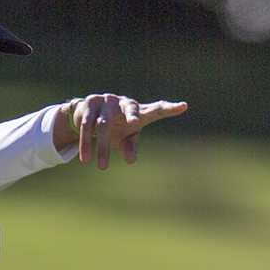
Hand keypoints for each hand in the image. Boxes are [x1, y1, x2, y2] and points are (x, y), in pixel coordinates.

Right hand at [56, 94, 188, 168]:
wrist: (86, 114)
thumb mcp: (124, 139)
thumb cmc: (115, 127)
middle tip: (134, 122)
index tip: (184, 106)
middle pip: (131, 109)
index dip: (170, 108)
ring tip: (102, 168)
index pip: (157, 109)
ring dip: (101, 147)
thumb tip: (131, 161)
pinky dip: (86, 143)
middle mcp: (124, 102)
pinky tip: (86, 158)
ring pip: (103, 125)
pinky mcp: (90, 103)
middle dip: (132, 114)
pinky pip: (87, 125)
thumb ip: (130, 147)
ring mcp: (106, 100)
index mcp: (138, 111)